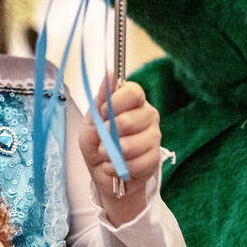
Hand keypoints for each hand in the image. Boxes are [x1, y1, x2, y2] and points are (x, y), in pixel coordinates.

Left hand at [77, 76, 161, 224]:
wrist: (101, 173)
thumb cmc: (96, 143)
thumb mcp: (91, 121)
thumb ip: (101, 99)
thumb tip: (110, 73)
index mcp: (131, 102)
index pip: (133, 92)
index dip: (117, 103)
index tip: (103, 112)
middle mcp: (147, 116)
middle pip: (136, 118)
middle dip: (112, 132)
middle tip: (102, 139)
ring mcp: (153, 136)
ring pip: (137, 143)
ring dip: (114, 153)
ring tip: (105, 154)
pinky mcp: (154, 158)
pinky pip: (139, 163)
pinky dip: (120, 167)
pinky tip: (114, 166)